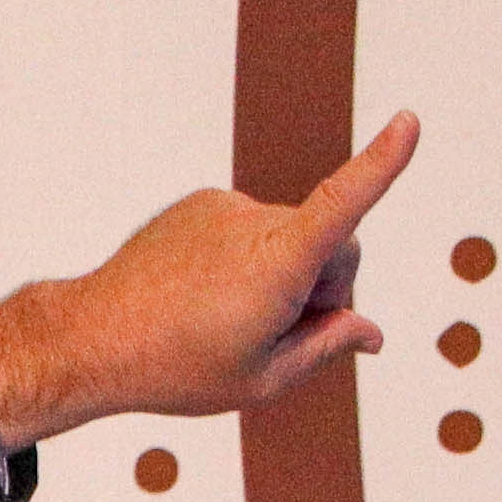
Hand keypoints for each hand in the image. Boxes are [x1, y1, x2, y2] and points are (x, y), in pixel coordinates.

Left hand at [0, 112, 420, 452]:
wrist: (92, 340)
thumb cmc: (176, 368)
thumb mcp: (263, 379)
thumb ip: (327, 348)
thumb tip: (369, 332)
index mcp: (276, 263)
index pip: (342, 206)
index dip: (382, 165)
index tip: (409, 122)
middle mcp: (253, 222)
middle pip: (333, 246)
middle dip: (326, 286)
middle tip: (276, 333)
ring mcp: (224, 208)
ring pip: (290, 237)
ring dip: (281, 274)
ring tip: (225, 318)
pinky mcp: (202, 205)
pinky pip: (250, 231)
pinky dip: (245, 260)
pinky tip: (206, 295)